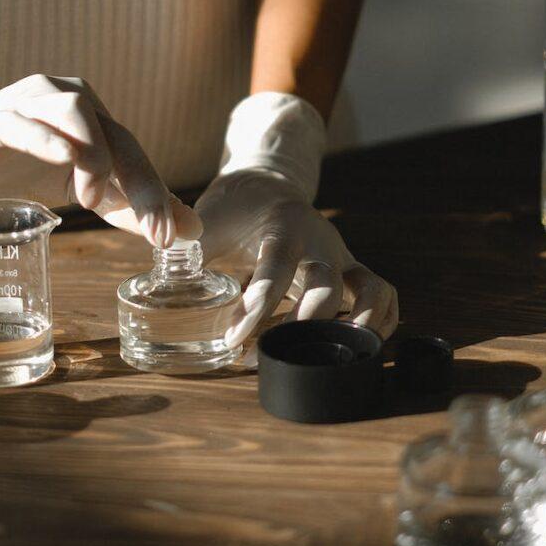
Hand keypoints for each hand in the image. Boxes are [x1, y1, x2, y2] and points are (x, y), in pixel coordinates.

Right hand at [0, 57, 199, 246]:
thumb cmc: (16, 167)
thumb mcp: (79, 191)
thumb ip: (129, 208)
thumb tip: (189, 229)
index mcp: (93, 117)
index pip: (134, 153)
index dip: (156, 194)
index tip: (172, 237)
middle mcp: (67, 99)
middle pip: (115, 135)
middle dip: (140, 183)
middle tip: (153, 228)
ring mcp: (28, 104)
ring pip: (75, 113)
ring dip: (94, 156)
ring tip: (92, 200)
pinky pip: (22, 121)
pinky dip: (45, 138)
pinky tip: (62, 158)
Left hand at [196, 168, 397, 361]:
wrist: (265, 186)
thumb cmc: (232, 210)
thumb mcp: (208, 223)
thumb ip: (188, 251)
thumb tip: (162, 282)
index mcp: (283, 223)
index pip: (277, 263)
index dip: (259, 304)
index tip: (234, 337)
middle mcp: (320, 239)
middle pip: (327, 282)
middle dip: (304, 325)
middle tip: (272, 356)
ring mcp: (340, 256)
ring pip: (370, 288)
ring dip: (358, 326)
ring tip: (331, 360)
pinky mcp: (350, 272)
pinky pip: (382, 294)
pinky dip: (379, 322)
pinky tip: (354, 349)